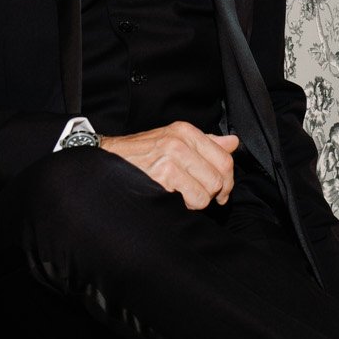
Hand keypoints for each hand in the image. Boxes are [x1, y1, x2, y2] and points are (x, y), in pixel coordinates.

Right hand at [99, 123, 239, 209]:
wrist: (106, 162)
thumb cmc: (139, 156)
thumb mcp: (172, 141)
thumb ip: (205, 143)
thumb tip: (233, 143)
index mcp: (185, 132)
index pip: (225, 158)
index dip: (226, 180)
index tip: (220, 191)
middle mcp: (180, 142)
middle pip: (219, 178)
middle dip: (211, 193)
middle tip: (196, 195)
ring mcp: (171, 158)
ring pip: (207, 191)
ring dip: (196, 201)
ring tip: (179, 195)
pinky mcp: (164, 176)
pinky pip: (192, 200)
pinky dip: (184, 206)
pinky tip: (170, 199)